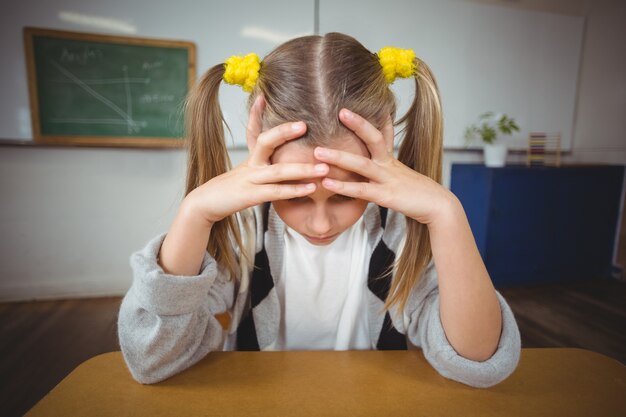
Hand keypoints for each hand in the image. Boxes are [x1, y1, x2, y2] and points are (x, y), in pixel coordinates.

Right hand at [187, 95, 327, 223]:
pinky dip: (294, 190)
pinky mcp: (251, 196)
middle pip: (265, 141)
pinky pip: (276, 192)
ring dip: (302, 169)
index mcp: (250, 157)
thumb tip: (274, 158)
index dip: (256, 113)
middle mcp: (250, 164)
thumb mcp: (243, 172)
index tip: (263, 97)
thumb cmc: (230, 189)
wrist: (206, 204)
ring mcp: (250, 179)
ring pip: (278, 170)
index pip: (253, 130)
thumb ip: (260, 164)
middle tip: (304, 125)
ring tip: (324, 167)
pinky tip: (311, 188)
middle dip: (284, 132)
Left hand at [314, 109, 454, 224]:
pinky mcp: (386, 196)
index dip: (376, 115)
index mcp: (391, 159)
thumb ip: (386, 168)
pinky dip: (343, 186)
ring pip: (362, 164)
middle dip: (358, 124)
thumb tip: (374, 164)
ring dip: (339, 157)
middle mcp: (389, 164)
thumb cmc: (417, 193)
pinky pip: (361, 190)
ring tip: (317, 152)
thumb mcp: (401, 175)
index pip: (383, 132)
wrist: (438, 207)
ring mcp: (388, 179)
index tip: (361, 102)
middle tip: (340, 110)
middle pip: (373, 138)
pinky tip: (327, 183)